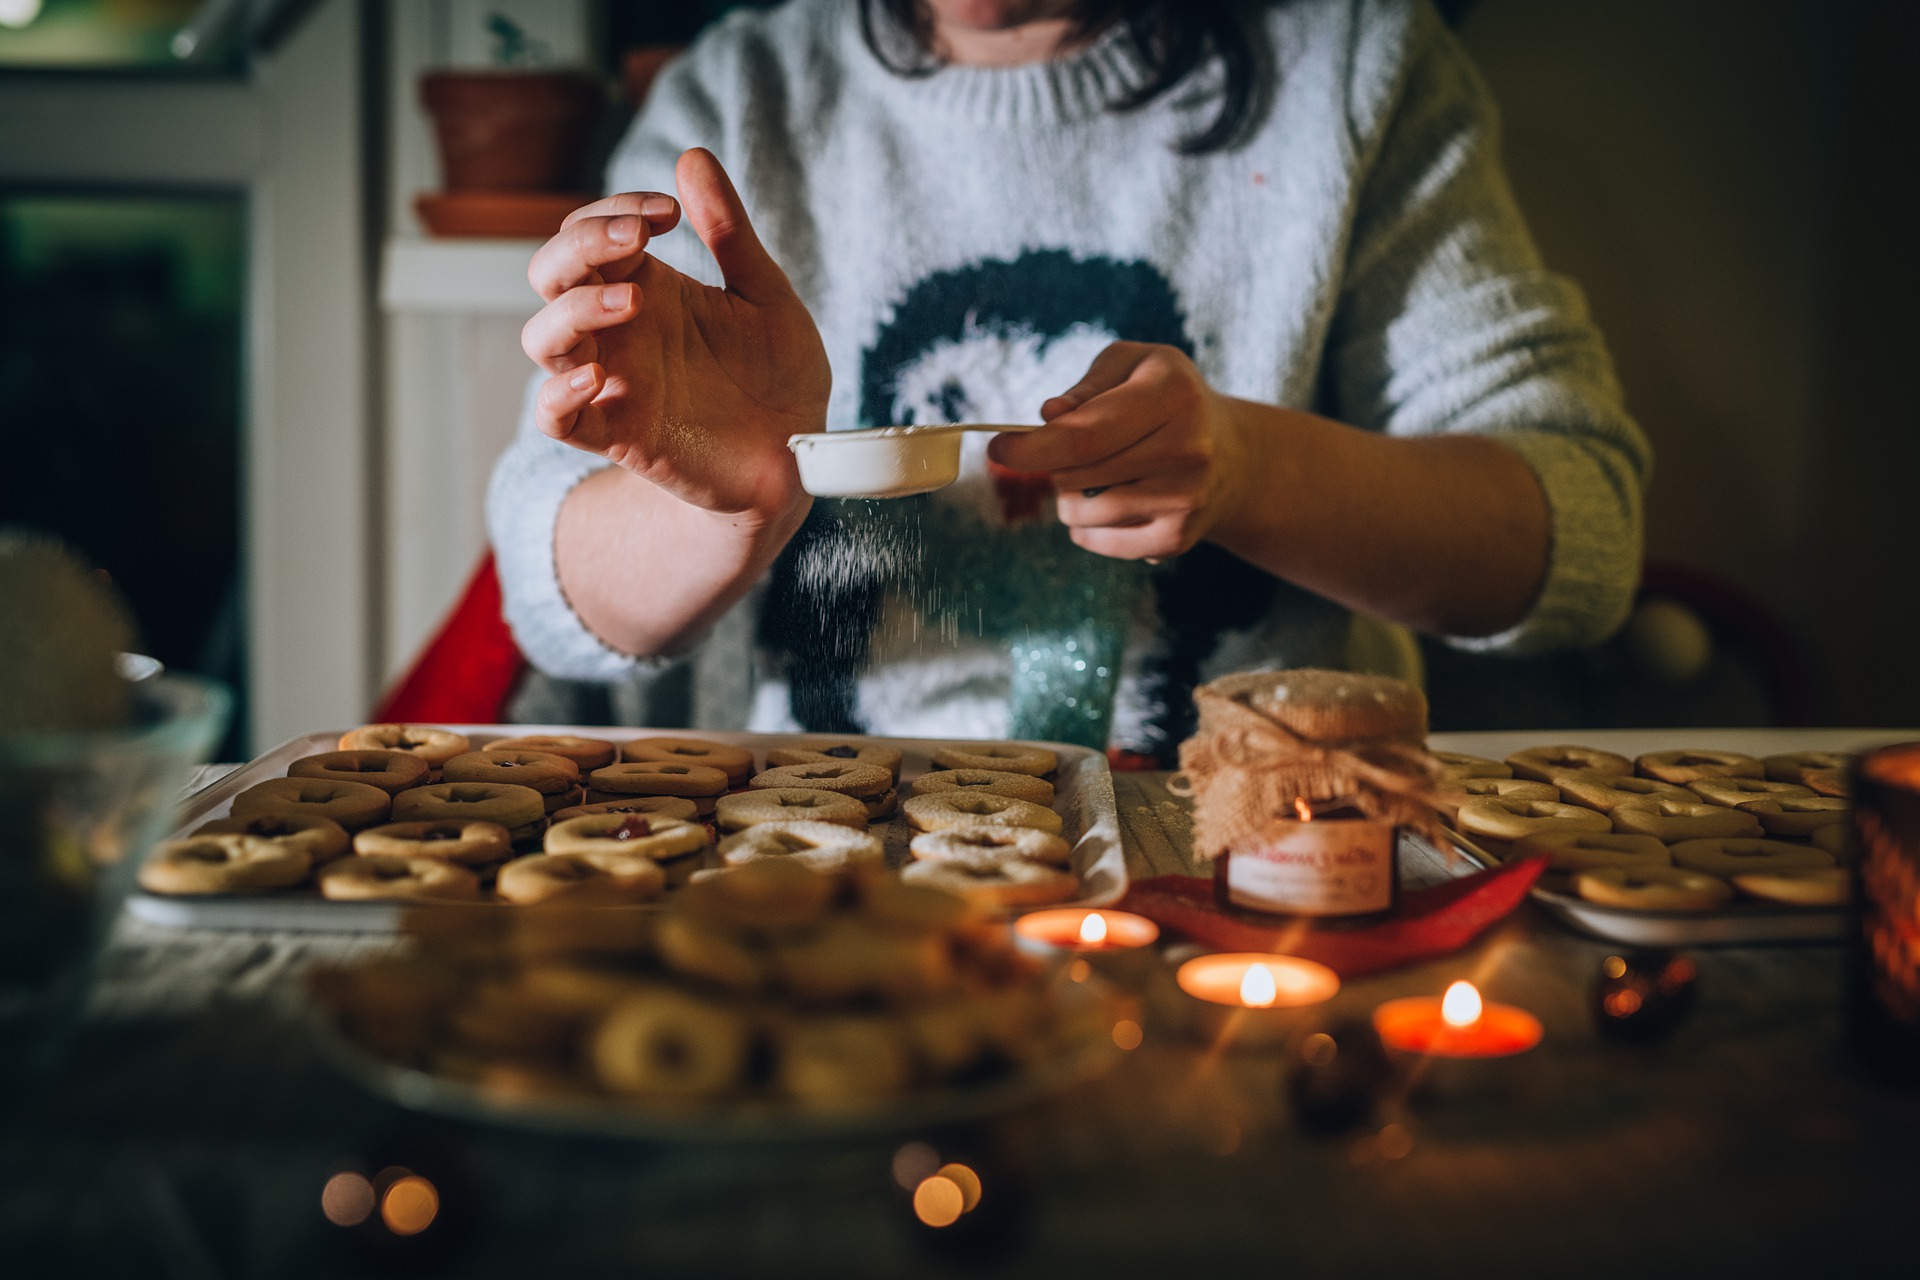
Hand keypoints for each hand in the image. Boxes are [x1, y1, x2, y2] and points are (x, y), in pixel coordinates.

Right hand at [521, 148, 828, 520]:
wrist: (797, 455)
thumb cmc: (779, 374)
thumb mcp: (765, 294)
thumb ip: (730, 232)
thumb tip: (693, 156)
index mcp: (645, 286)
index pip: (591, 231)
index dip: (614, 209)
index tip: (671, 211)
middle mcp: (619, 330)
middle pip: (550, 273)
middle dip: (581, 244)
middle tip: (639, 240)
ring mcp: (613, 380)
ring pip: (543, 338)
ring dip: (574, 310)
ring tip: (634, 302)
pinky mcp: (617, 433)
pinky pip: (553, 416)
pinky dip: (558, 395)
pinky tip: (599, 376)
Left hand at [988, 342, 1248, 560]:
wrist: (1232, 455)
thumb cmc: (1164, 398)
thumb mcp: (1133, 366)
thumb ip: (1088, 386)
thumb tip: (1050, 417)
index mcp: (1172, 396)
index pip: (1084, 435)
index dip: (1030, 447)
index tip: (999, 448)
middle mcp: (1187, 450)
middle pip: (1075, 476)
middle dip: (1052, 465)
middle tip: (1069, 452)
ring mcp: (1185, 501)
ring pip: (1081, 512)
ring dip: (1070, 496)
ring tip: (1099, 475)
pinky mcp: (1176, 540)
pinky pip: (1097, 541)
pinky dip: (1088, 525)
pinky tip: (1115, 500)